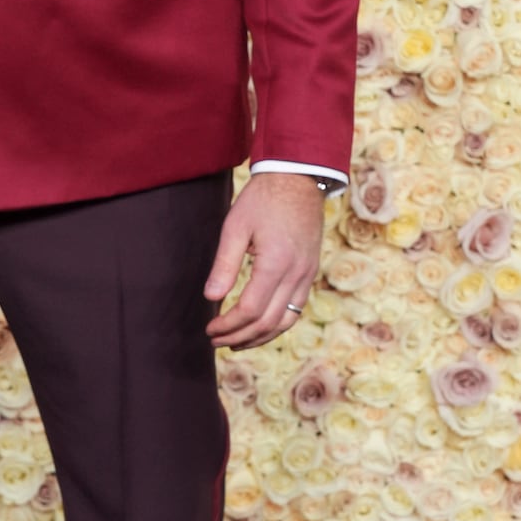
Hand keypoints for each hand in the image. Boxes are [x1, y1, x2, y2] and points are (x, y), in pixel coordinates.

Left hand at [203, 173, 324, 349]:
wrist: (298, 178)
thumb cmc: (263, 199)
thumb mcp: (236, 226)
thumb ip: (224, 265)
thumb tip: (211, 298)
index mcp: (276, 263)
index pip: (250, 310)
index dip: (228, 325)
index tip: (210, 329)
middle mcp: (296, 274)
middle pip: (268, 322)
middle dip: (240, 337)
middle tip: (216, 341)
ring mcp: (307, 274)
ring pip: (286, 321)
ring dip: (260, 337)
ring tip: (237, 342)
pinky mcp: (311, 271)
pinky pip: (296, 308)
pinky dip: (277, 323)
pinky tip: (260, 325)